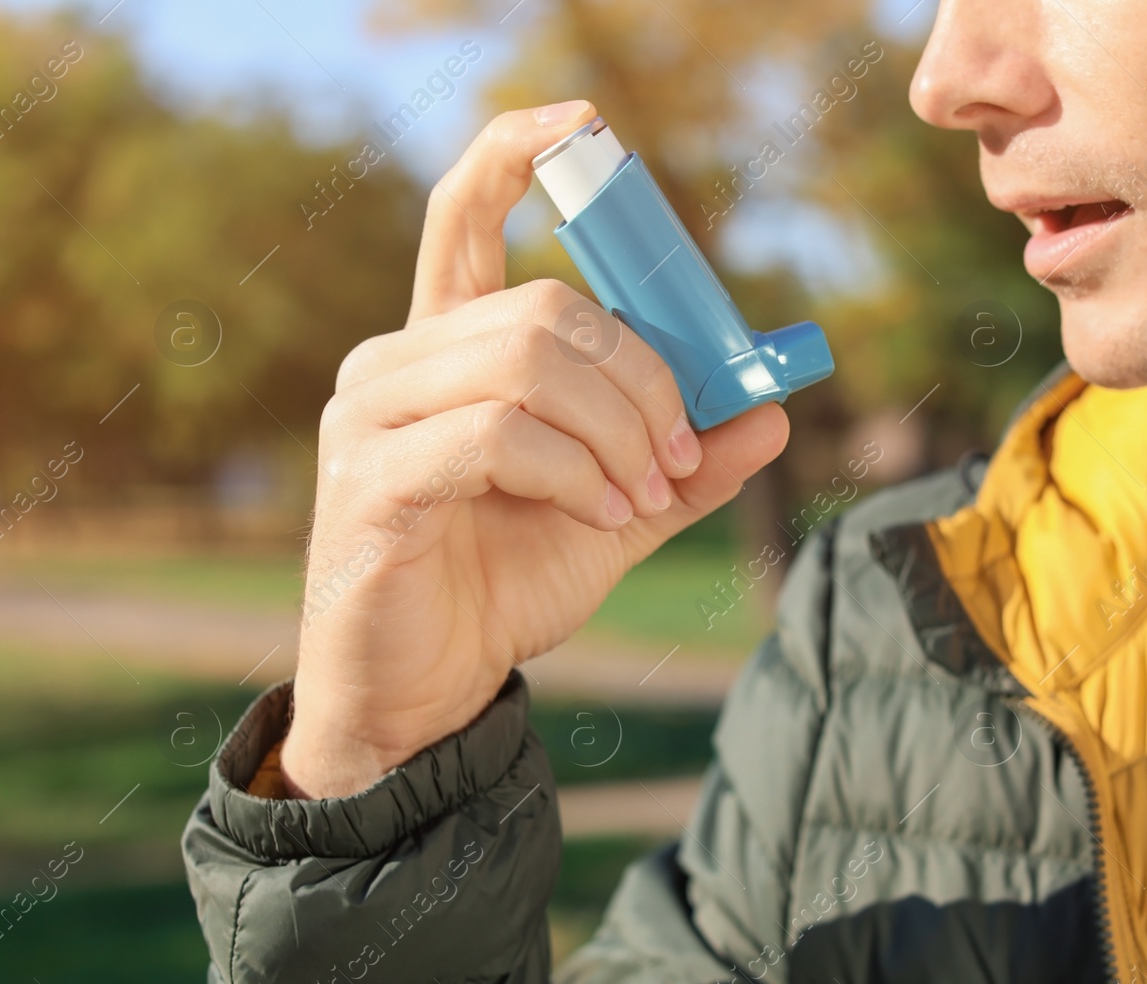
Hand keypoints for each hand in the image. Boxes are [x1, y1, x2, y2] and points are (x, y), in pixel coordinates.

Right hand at [281, 101, 788, 797]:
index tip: (589, 125)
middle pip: (547, 307)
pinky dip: (576, 471)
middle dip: (644, 377)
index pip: (464, 213)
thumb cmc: (502, 587)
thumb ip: (683, 462)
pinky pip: (500, 435)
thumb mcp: (615, 513)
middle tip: (679, 450)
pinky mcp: (373, 480)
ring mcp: (372, 416)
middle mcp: (397, 362)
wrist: (424, 695)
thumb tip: (774, 414)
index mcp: (448, 348)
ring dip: (618, 429)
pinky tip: (602, 514)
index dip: (517, 152)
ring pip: (529, 361)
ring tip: (642, 495)